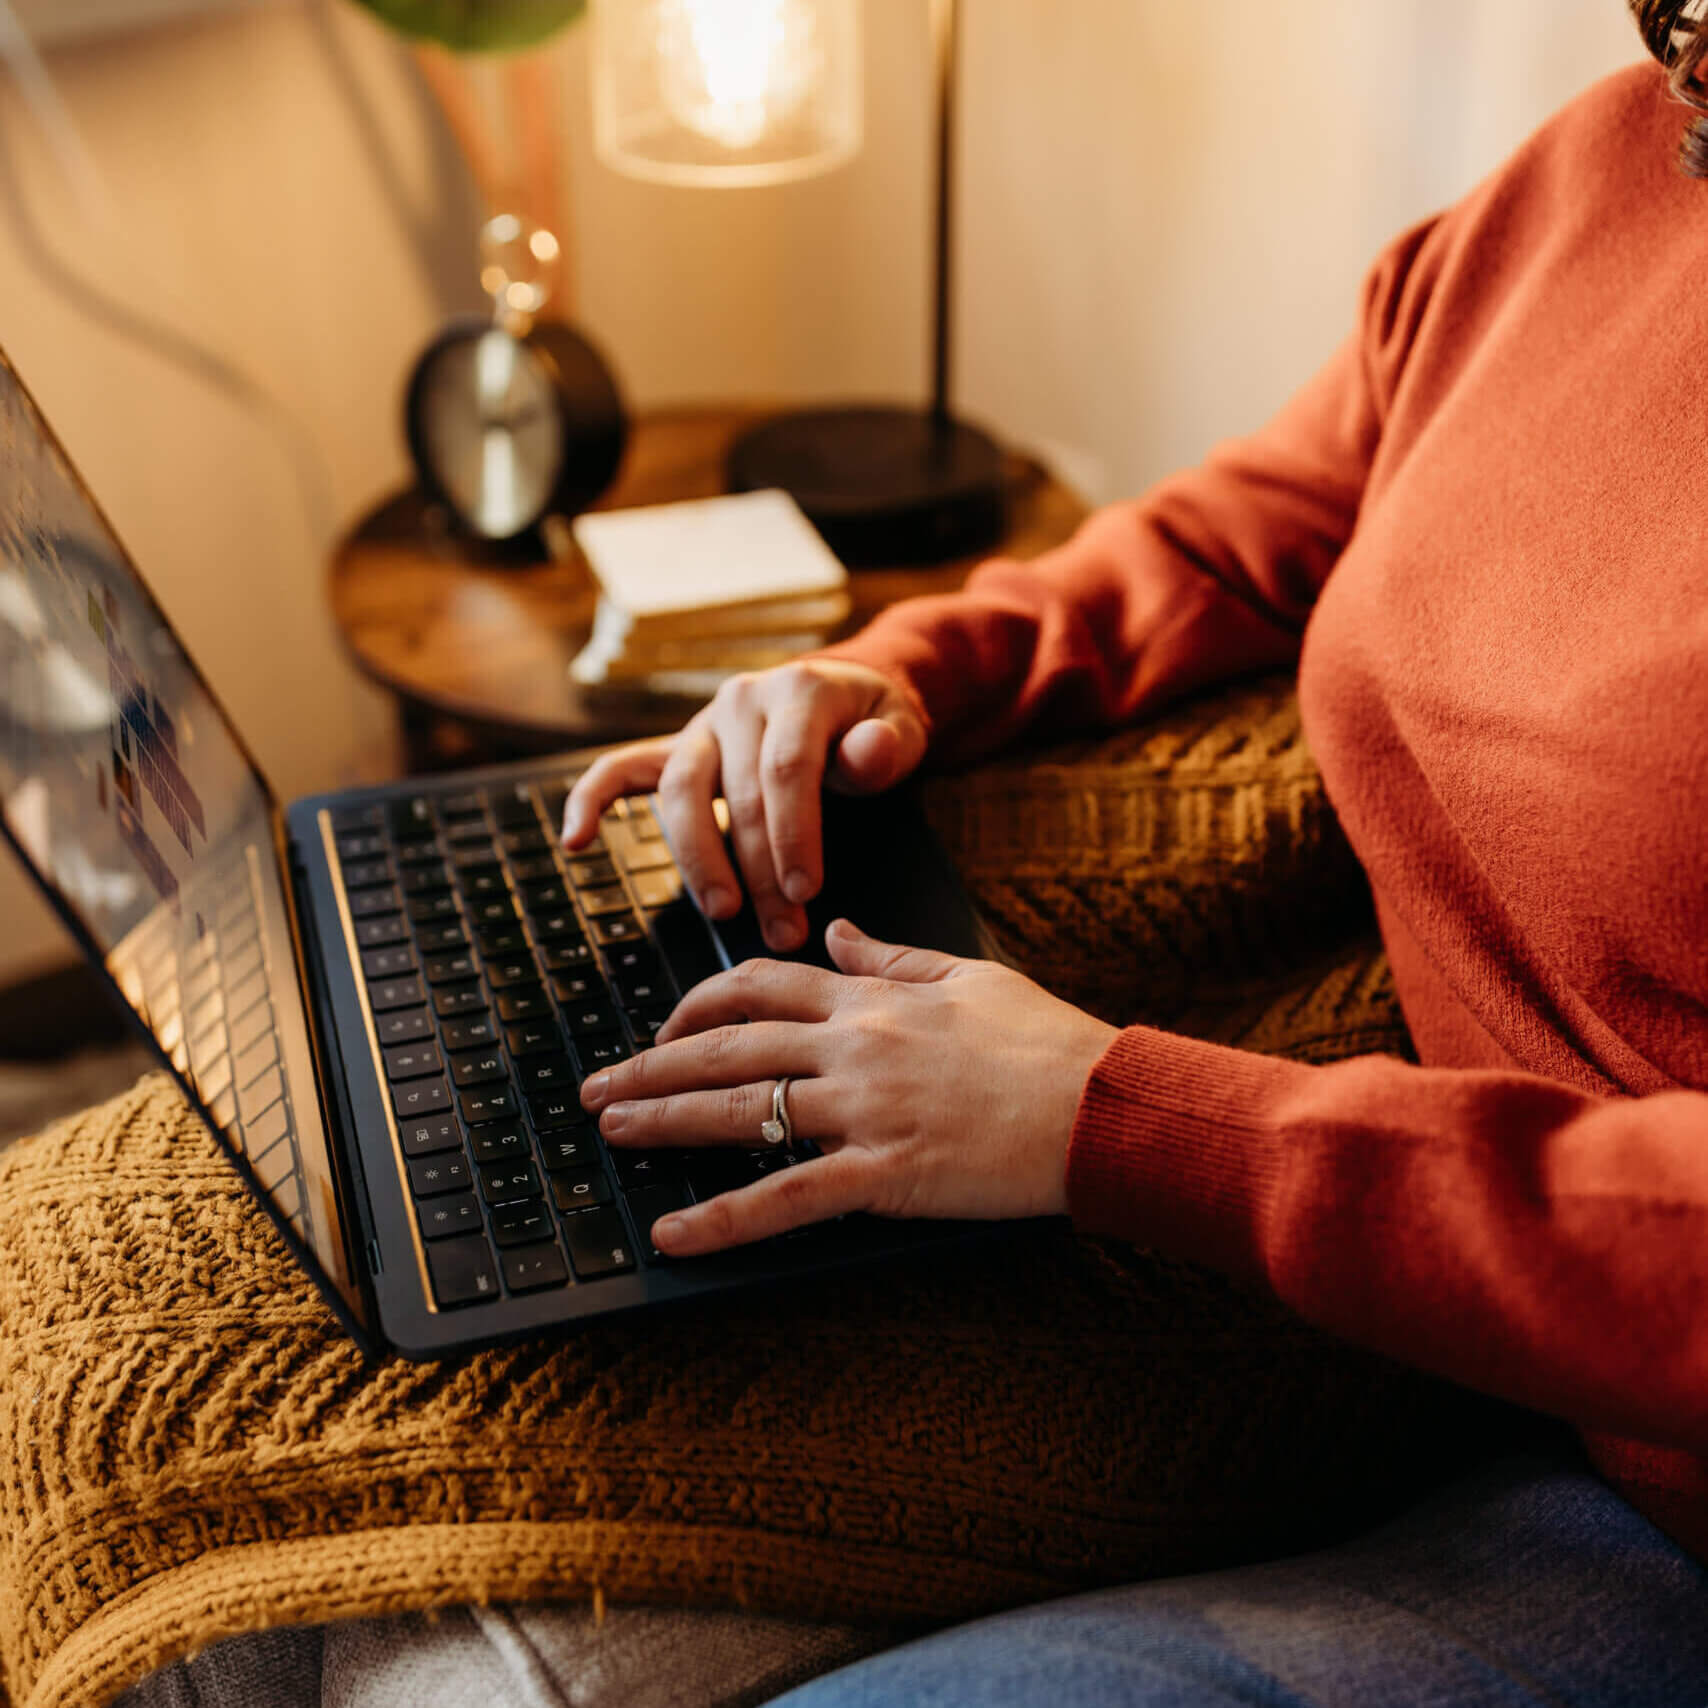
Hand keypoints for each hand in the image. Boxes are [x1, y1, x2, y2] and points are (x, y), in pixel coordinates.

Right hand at [561, 661, 927, 952]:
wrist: (845, 699)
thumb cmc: (872, 726)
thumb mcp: (899, 728)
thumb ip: (886, 745)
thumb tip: (868, 753)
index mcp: (798, 691)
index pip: (786, 769)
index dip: (793, 834)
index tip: (806, 891)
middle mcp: (741, 701)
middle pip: (737, 792)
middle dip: (758, 869)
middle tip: (782, 929)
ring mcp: (702, 725)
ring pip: (680, 791)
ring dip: (697, 859)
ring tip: (722, 911)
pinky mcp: (676, 750)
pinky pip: (621, 770)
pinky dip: (592, 801)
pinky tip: (575, 842)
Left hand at [578, 920, 1118, 1256]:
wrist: (1101, 1105)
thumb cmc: (1047, 1042)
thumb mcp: (969, 976)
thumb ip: (892, 955)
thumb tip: (838, 928)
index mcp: (871, 1000)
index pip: (760, 987)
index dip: (699, 1005)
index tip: (665, 1027)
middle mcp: (853, 1047)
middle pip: (727, 1049)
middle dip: (650, 1066)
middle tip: (597, 1088)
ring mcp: (863, 1111)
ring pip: (740, 1112)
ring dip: (663, 1122)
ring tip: (610, 1134)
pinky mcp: (883, 1174)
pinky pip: (785, 1198)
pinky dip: (721, 1218)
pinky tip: (673, 1232)